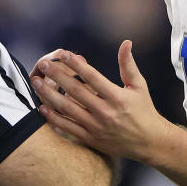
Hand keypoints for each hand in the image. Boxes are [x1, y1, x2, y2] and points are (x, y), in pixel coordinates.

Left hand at [30, 41, 175, 163]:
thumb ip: (128, 65)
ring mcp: (95, 127)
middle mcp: (105, 112)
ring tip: (36, 83)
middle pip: (75, 91)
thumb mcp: (139, 86)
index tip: (63, 54)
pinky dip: (53, 118)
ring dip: (49, 95)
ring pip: (67, 109)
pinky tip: (42, 107)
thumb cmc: (144, 111)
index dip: (76, 65)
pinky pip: (67, 128)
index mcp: (117, 97)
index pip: (92, 77)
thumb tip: (126, 42)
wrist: (149, 143)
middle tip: (43, 64)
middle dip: (57, 76)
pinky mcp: (90, 139)